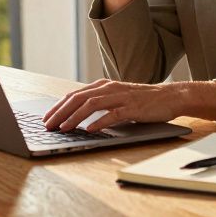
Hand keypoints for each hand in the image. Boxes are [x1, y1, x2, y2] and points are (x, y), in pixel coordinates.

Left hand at [42, 79, 180, 132]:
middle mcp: (109, 89)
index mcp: (103, 86)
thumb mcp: (116, 98)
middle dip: (60, 112)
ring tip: (64, 128)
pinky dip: (99, 122)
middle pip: (78, 98)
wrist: (169, 97)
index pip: (74, 95)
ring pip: (91, 105)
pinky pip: (112, 114)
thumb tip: (77, 116)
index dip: (58, 106)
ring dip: (75, 117)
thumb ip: (99, 103)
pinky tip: (89, 130)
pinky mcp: (132, 107)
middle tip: (48, 125)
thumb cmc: (142, 100)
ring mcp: (121, 97)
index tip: (46, 118)